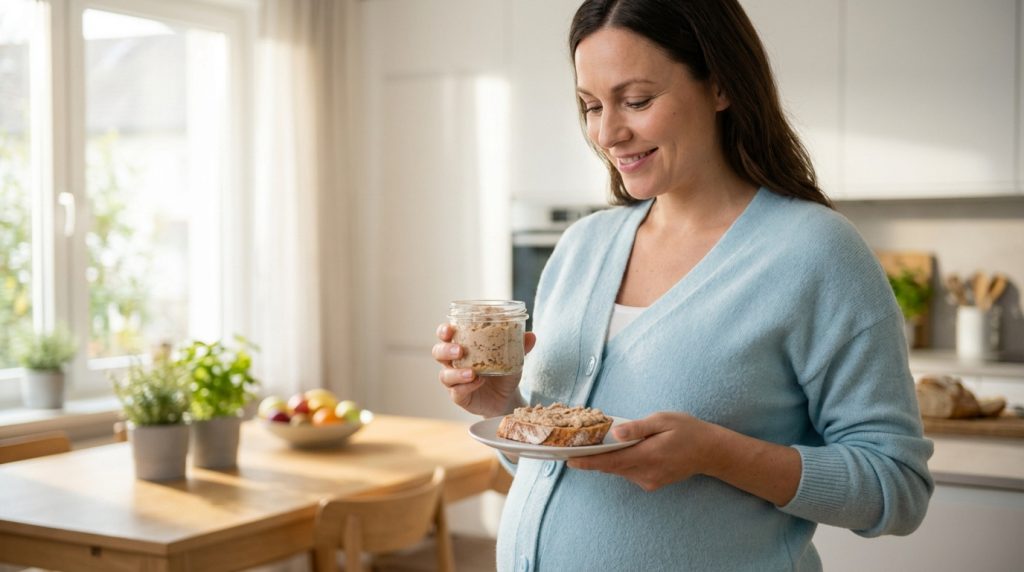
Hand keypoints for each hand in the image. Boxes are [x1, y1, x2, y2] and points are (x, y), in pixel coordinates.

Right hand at [432, 323, 535, 417]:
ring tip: (471, 372)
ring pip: (444, 375)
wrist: (506, 397)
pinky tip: (478, 382)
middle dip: (446, 350)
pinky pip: (457, 392)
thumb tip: (531, 335)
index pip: (445, 335)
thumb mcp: (513, 357)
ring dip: (456, 372)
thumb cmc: (503, 372)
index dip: (443, 331)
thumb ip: (520, 346)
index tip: (449, 329)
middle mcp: (454, 363)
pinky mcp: (460, 397)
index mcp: (462, 346)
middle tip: (459, 350)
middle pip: (438, 353)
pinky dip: (466, 387)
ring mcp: (455, 381)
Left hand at [566, 412, 716, 491]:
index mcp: (646, 455)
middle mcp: (645, 473)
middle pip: (611, 467)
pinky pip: (630, 473)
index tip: (569, 461)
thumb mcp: (663, 420)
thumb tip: (615, 432)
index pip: (610, 461)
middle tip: (574, 448)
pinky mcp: (652, 483)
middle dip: (592, 459)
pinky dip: (622, 463)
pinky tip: (625, 451)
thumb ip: (638, 428)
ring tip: (596, 446)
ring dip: (608, 460)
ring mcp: (649, 480)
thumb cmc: (687, 430)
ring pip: (619, 471)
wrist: (710, 451)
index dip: (587, 462)